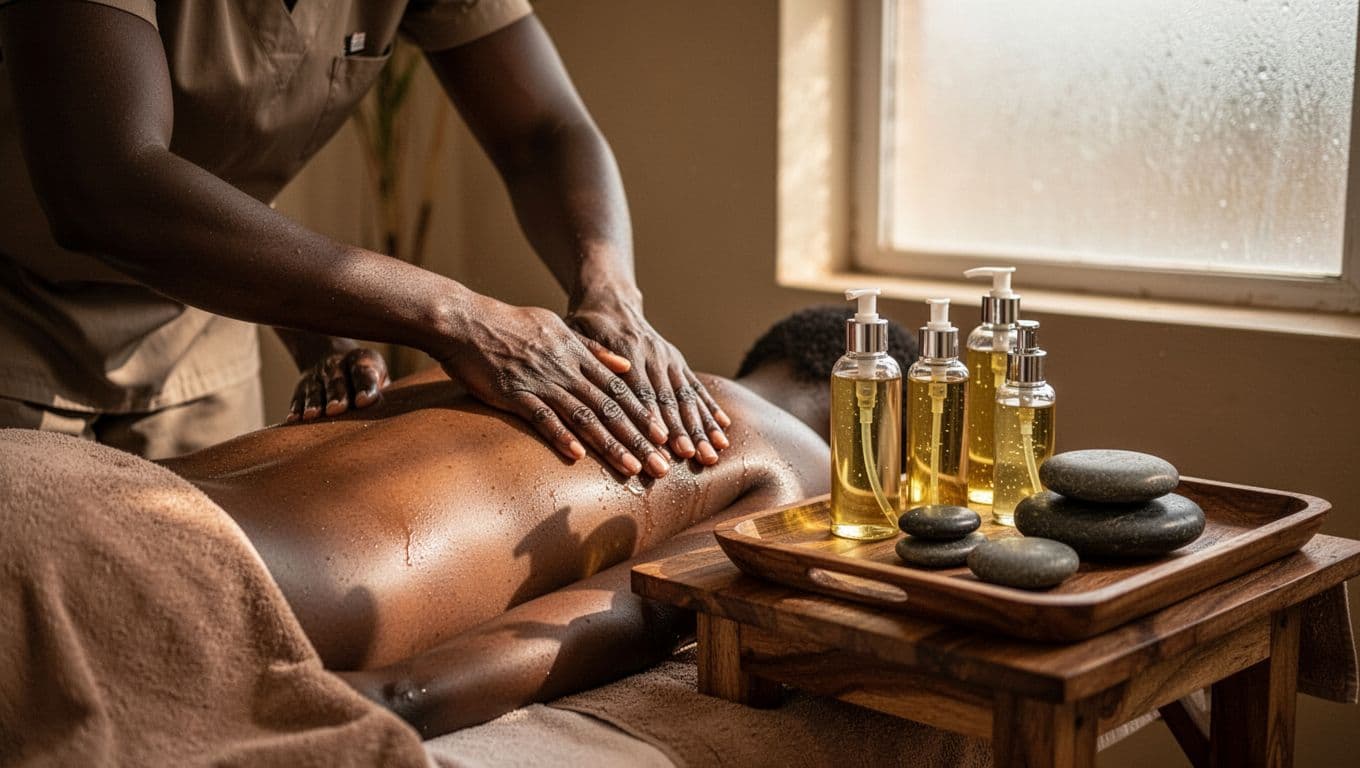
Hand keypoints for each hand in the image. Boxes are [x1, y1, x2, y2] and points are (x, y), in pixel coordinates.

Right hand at [287, 346, 389, 421]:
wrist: (333, 355)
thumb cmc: (366, 376)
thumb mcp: (379, 375)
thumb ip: (383, 391)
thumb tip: (396, 416)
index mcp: (362, 361)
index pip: (364, 373)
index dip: (365, 387)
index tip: (364, 401)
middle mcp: (337, 365)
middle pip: (337, 381)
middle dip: (336, 395)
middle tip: (336, 409)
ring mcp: (317, 375)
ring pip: (315, 389)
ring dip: (313, 402)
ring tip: (312, 415)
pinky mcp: (302, 386)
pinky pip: (297, 396)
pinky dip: (295, 407)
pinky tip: (293, 419)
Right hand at [436, 298, 671, 477]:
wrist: (466, 321)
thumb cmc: (509, 325)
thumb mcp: (557, 327)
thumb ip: (592, 349)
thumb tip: (625, 366)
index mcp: (577, 354)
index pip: (619, 388)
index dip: (643, 414)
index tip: (663, 437)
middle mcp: (565, 369)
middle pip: (609, 407)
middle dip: (637, 439)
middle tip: (661, 466)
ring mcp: (541, 381)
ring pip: (584, 416)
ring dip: (610, 444)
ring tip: (632, 468)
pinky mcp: (514, 393)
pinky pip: (542, 417)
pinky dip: (560, 435)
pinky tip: (578, 455)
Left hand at [567, 298, 730, 464]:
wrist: (611, 300)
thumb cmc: (585, 323)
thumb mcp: (575, 332)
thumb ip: (590, 354)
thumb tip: (607, 372)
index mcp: (627, 349)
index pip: (641, 391)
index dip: (652, 419)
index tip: (662, 444)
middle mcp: (653, 355)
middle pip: (670, 399)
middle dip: (683, 431)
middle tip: (693, 457)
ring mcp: (669, 359)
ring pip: (688, 397)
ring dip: (702, 427)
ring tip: (712, 454)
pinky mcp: (678, 362)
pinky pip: (697, 388)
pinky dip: (711, 410)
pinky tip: (724, 429)